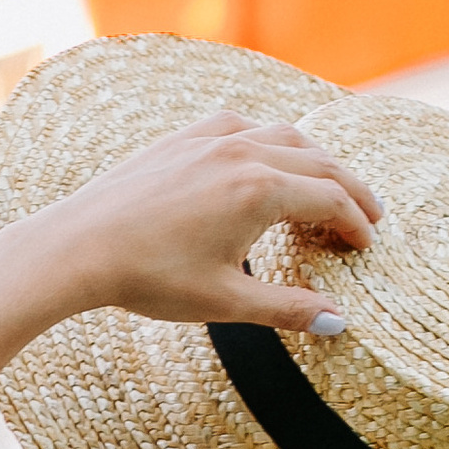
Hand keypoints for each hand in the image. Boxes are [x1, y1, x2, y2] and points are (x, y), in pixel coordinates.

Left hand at [0, 108, 380, 333]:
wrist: (79, 245)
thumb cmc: (149, 278)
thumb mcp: (225, 302)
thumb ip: (286, 309)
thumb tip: (339, 322)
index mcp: (261, 190)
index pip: (331, 200)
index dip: (355, 224)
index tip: (366, 247)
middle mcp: (243, 151)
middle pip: (318, 161)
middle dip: (349, 189)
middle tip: (370, 216)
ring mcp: (211, 138)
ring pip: (284, 136)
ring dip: (314, 160)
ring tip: (327, 188)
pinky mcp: (183, 137)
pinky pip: (242, 126)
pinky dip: (270, 140)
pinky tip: (267, 159)